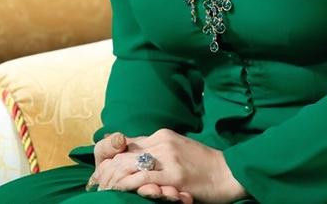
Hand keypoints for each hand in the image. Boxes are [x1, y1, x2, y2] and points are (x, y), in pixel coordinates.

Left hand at [92, 128, 246, 203]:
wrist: (229, 172)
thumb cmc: (205, 164)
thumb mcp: (180, 149)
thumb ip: (159, 151)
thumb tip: (138, 158)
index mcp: (163, 135)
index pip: (128, 144)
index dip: (112, 159)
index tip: (102, 172)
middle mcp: (162, 142)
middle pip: (124, 154)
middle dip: (107, 170)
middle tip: (98, 184)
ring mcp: (168, 158)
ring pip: (129, 165)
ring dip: (114, 179)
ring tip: (106, 189)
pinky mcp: (174, 175)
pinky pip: (143, 178)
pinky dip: (128, 185)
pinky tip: (121, 191)